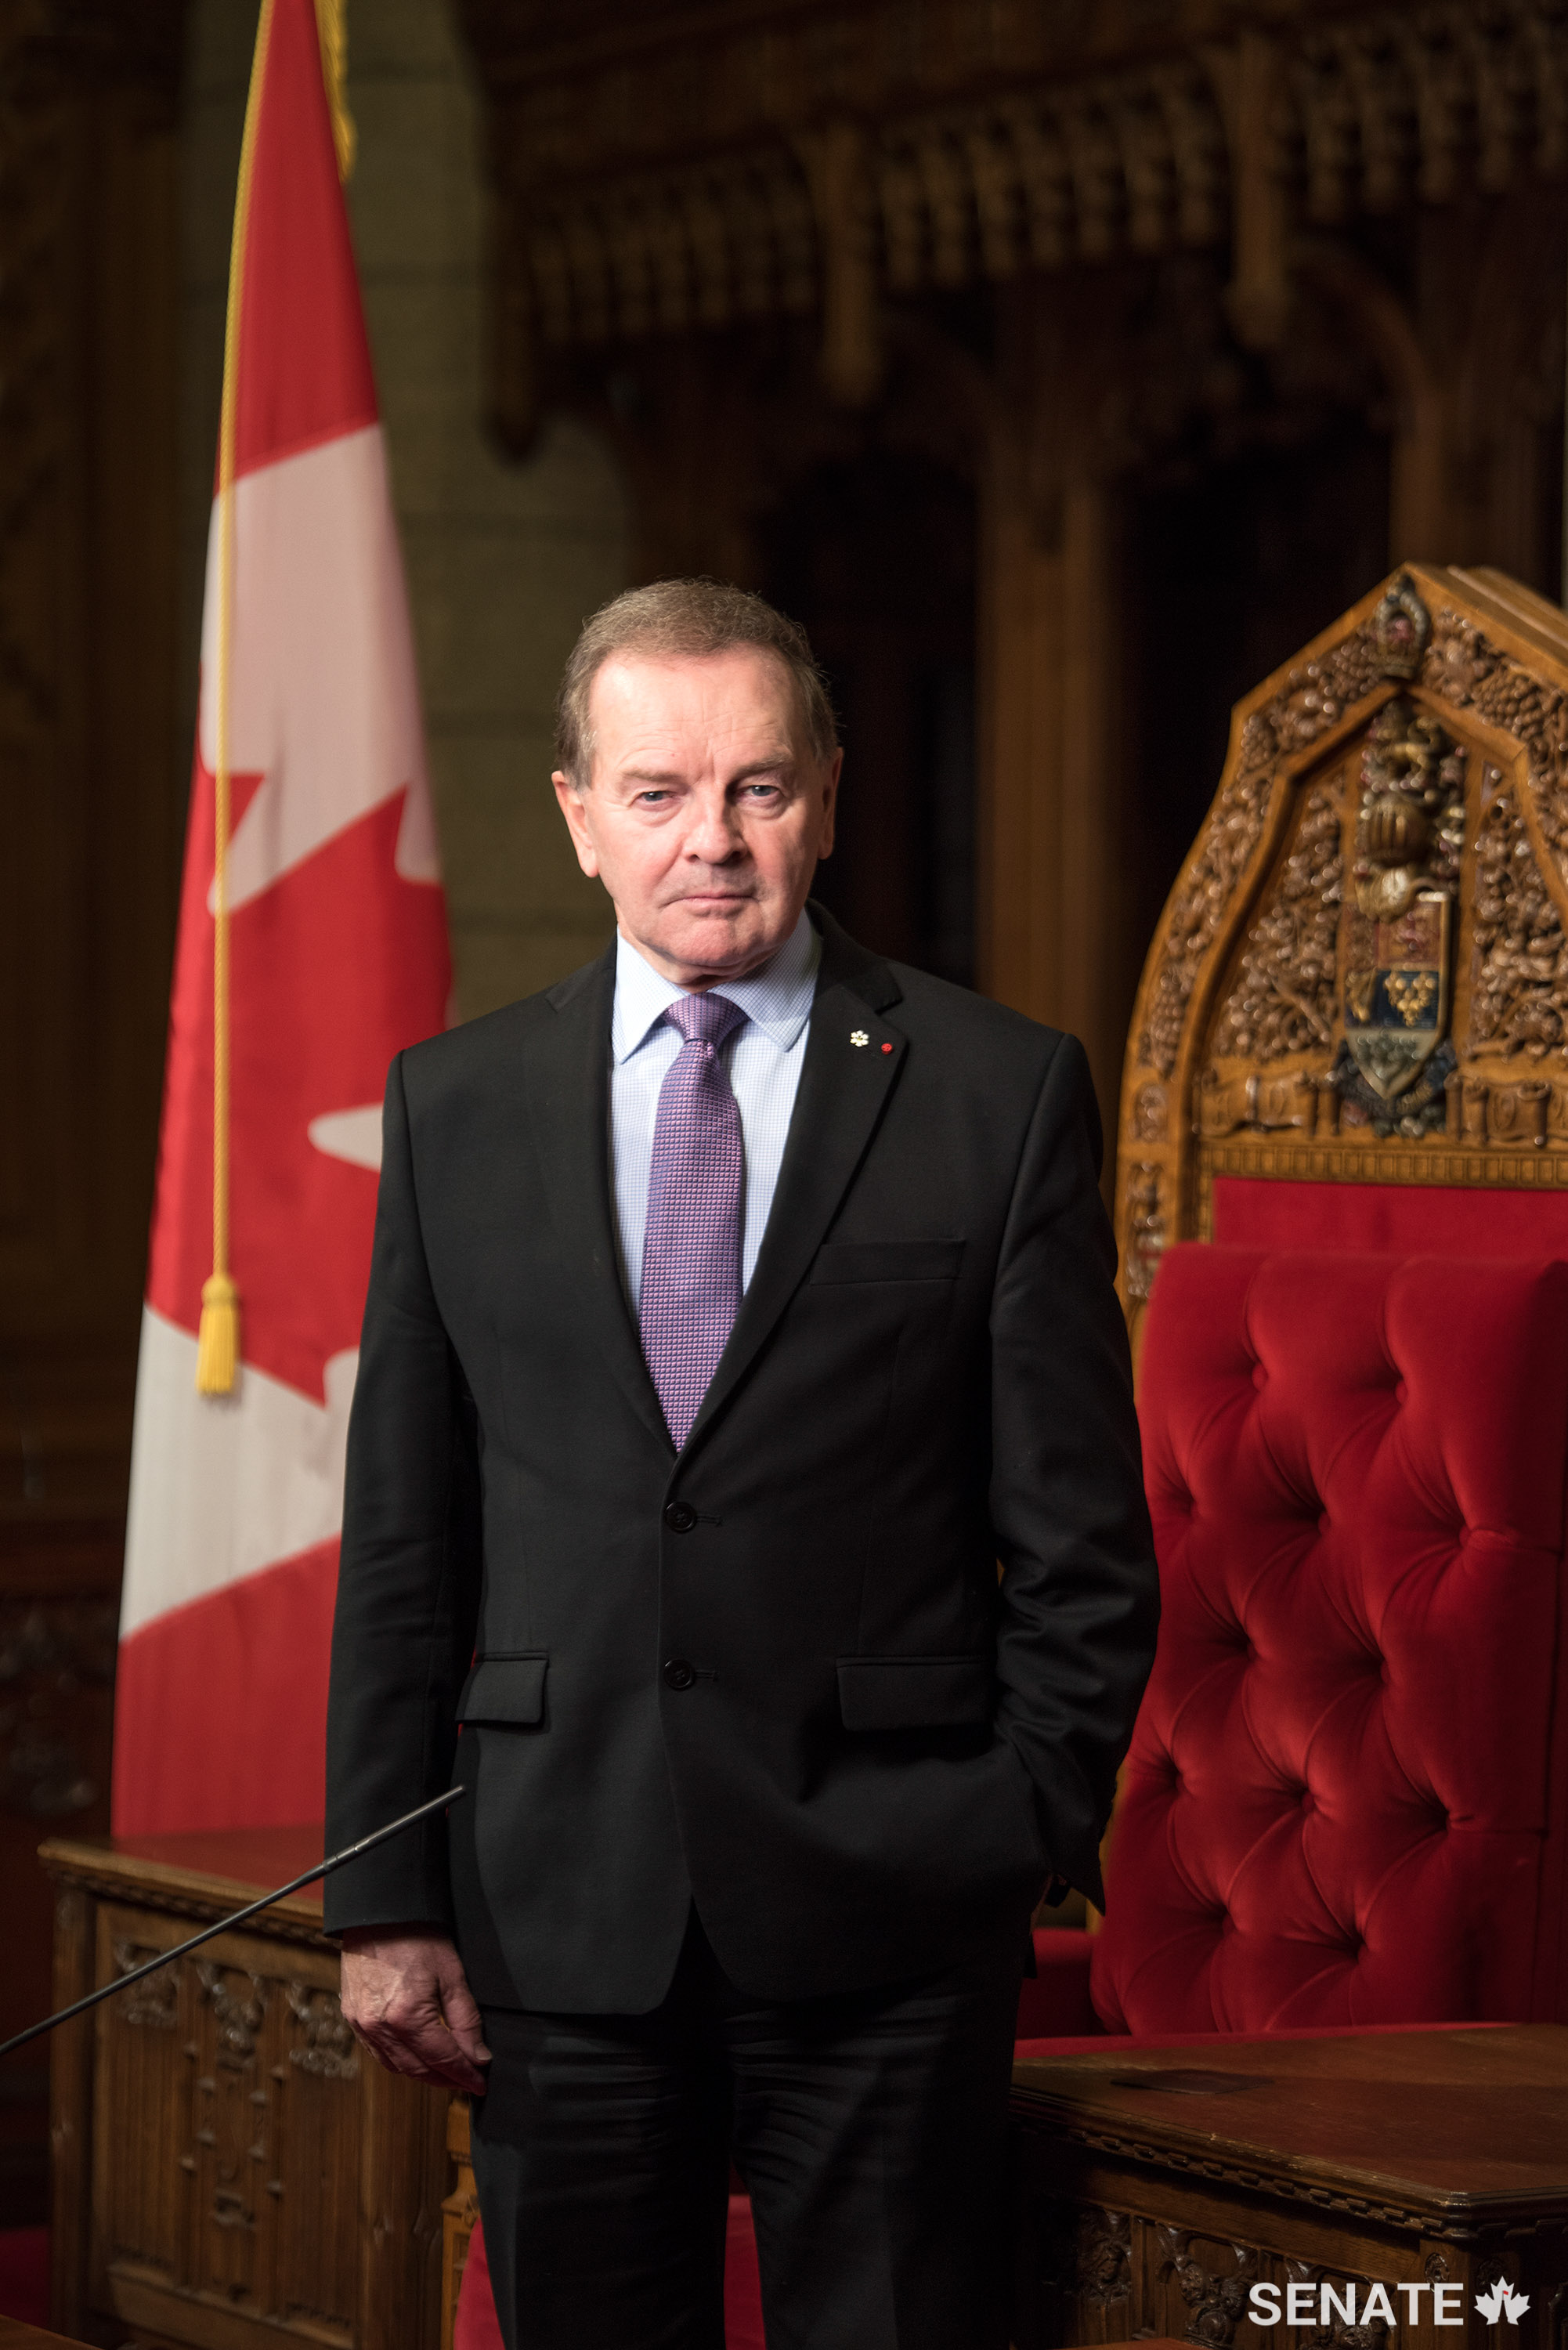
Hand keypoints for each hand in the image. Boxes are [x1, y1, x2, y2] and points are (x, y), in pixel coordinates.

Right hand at [338, 1926, 490, 2094]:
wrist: (378, 1913)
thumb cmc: (417, 1936)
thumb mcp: (452, 1974)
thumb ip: (466, 2019)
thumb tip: (478, 2056)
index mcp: (406, 2016)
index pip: (442, 2059)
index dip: (465, 2074)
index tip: (481, 2084)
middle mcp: (379, 2027)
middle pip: (419, 2069)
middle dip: (447, 2079)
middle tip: (469, 2080)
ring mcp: (361, 2025)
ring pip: (397, 2066)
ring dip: (424, 2074)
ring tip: (447, 2073)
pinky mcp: (352, 2018)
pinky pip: (378, 2053)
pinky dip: (400, 2061)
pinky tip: (417, 2057)